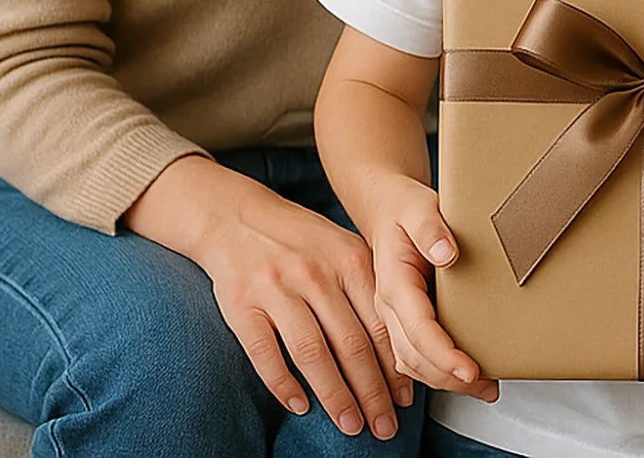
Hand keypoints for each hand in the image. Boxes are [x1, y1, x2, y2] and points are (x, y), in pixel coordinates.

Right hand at [174, 165, 409, 439]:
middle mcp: (316, 275)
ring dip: (335, 395)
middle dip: (372, 391)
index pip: (379, 321)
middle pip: (350, 344)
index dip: (394, 364)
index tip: (406, 398)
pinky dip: (283, 384)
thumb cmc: (300, 239)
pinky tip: (300, 406)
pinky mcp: (243, 306)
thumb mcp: (343, 246)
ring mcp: (278, 290)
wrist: (237, 216)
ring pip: (312, 354)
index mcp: (349, 259)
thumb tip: (401, 335)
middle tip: (385, 426)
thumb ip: (368, 284)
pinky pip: (265, 353)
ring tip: (351, 425)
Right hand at [367, 176, 497, 401]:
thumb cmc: (406, 208)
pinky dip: (437, 371)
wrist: (388, 208)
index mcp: (393, 282)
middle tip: (486, 386)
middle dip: (449, 377)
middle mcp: (389, 306)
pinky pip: (414, 356)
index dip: (443, 355)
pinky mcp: (402, 321)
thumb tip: (447, 255)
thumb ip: (431, 228)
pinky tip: (462, 377)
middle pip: (414, 357)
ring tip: (483, 387)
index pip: (418, 330)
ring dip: (445, 381)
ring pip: (412, 364)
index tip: (469, 370)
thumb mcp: (419, 207)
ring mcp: (393, 317)